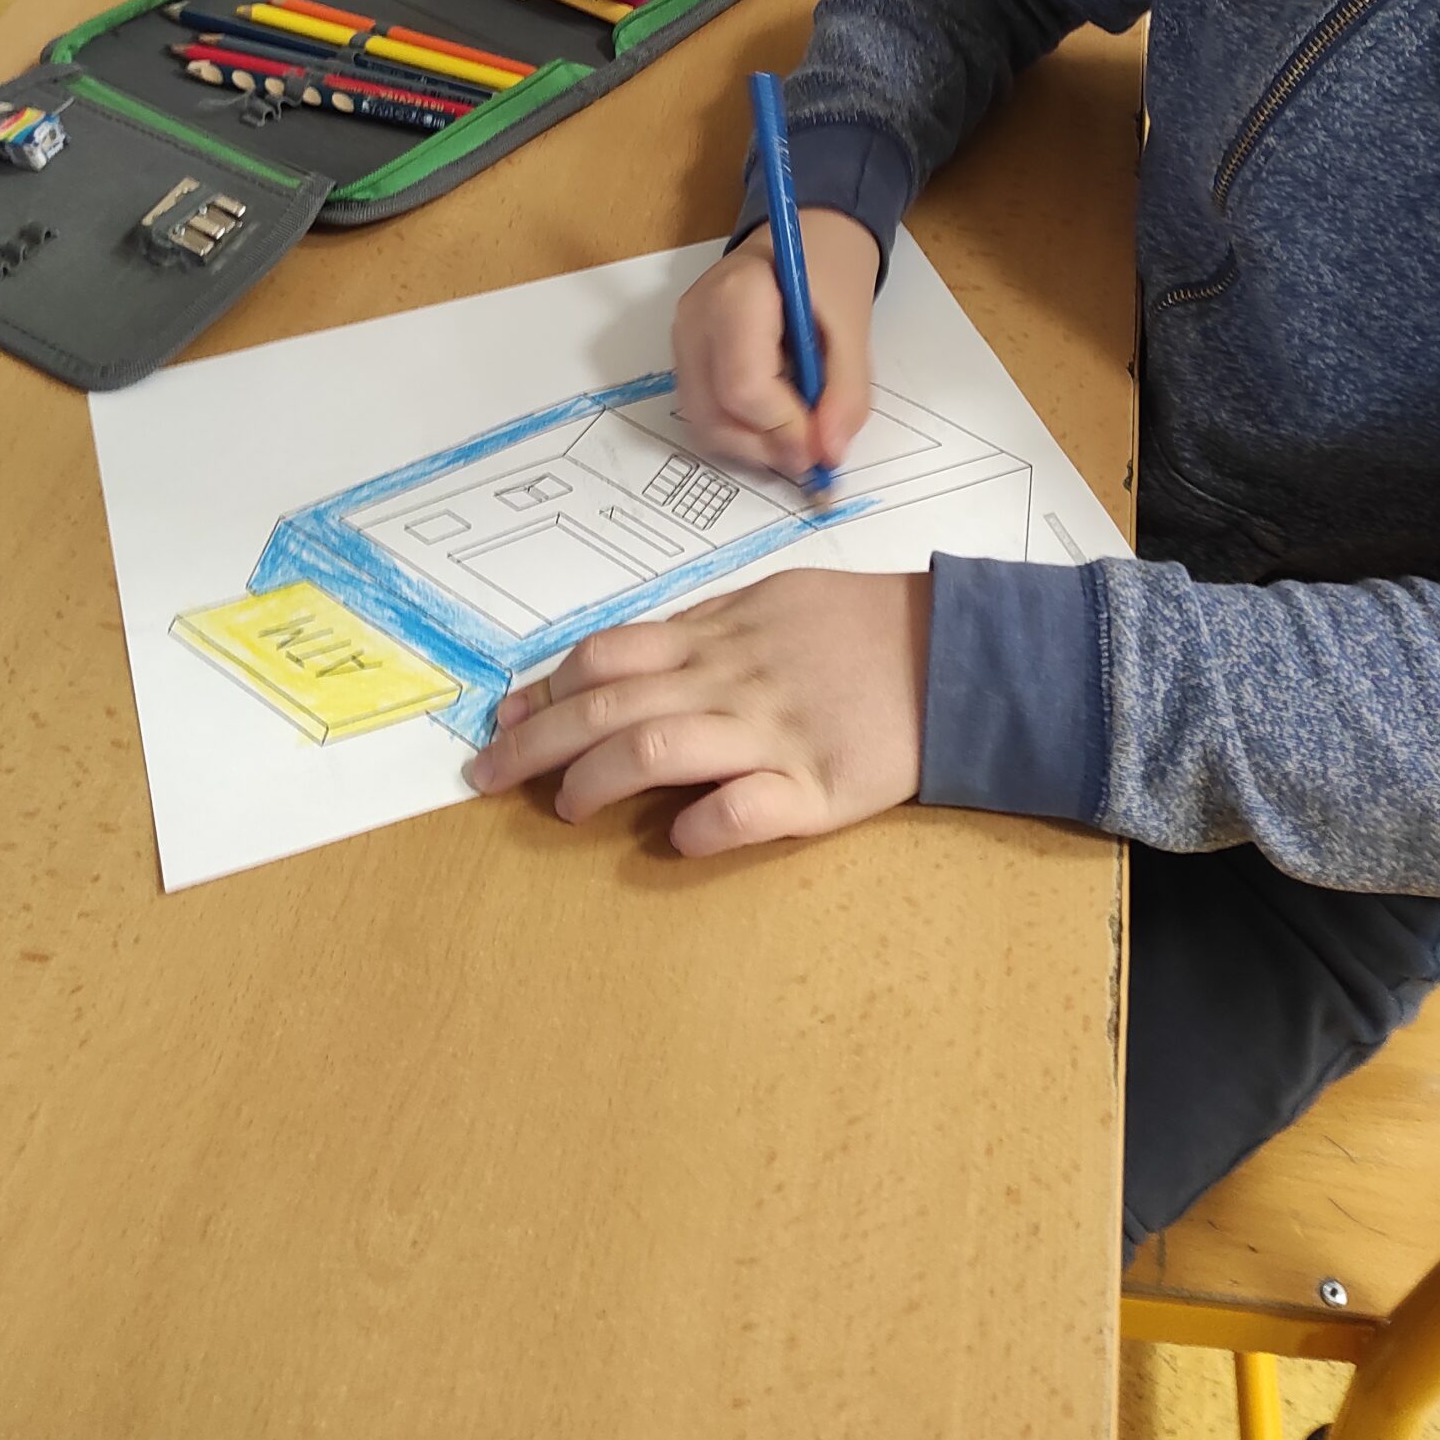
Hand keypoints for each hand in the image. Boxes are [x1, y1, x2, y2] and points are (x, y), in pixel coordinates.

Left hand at [467, 569, 929, 856]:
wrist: (955, 654)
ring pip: (659, 747)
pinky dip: (703, 825)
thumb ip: (701, 629)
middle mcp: (732, 681)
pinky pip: (747, 808)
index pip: (609, 657)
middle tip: (484, 776)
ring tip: (566, 806)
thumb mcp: (773, 600)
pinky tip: (678, 839)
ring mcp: (772, 734)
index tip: (505, 715)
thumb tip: (622, 657)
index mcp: (719, 635)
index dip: (546, 687)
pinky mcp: (819, 788)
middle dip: (534, 741)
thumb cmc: (858, 627)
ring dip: (596, 778)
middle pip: (611, 706)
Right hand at [672, 209, 879, 482]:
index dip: (785, 429)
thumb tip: (830, 453)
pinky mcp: (686, 354)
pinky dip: (741, 431)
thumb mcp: (855, 327)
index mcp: (736, 295)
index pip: (744, 388)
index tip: (824, 448)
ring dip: (754, 447)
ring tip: (797, 437)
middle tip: (813, 455)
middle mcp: (696, 318)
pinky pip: (704, 411)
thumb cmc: (829, 269)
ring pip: (703, 422)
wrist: (806, 234)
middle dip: (766, 447)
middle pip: (714, 414)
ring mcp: (683, 337)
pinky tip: (776, 420)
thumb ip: (846, 393)